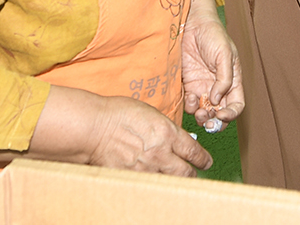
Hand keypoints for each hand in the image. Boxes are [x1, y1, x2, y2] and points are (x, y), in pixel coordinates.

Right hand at [85, 93, 212, 175]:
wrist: (93, 127)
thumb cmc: (117, 114)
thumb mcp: (150, 114)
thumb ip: (165, 129)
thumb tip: (175, 138)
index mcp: (168, 133)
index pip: (194, 152)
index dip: (203, 159)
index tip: (206, 162)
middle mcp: (161, 153)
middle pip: (187, 173)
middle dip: (192, 174)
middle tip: (192, 173)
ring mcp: (145, 168)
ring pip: (169, 182)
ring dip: (173, 181)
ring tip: (172, 179)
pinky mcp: (131, 179)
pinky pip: (148, 186)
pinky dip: (152, 185)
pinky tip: (151, 183)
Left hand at [181, 0, 244, 130]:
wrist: (191, 23)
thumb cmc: (213, 34)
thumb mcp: (225, 54)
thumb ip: (224, 78)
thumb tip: (218, 99)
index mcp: (233, 81)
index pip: (236, 105)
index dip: (231, 114)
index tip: (222, 115)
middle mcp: (218, 87)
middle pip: (220, 113)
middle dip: (215, 121)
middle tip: (208, 121)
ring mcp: (203, 87)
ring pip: (205, 112)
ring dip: (202, 117)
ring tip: (199, 112)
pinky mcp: (188, 84)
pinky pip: (190, 103)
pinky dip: (190, 106)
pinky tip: (190, 99)